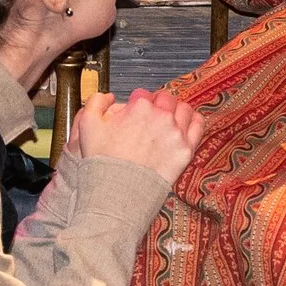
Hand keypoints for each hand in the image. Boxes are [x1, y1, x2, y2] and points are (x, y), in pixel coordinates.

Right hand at [68, 87, 203, 186]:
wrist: (118, 191)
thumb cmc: (102, 160)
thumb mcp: (87, 125)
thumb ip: (96, 102)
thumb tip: (108, 96)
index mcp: (140, 106)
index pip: (143, 94)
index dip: (137, 101)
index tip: (134, 111)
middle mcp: (161, 116)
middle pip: (165, 99)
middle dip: (157, 105)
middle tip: (151, 117)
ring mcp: (176, 133)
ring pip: (184, 109)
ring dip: (176, 111)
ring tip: (168, 120)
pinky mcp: (185, 150)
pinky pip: (198, 126)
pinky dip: (193, 121)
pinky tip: (185, 125)